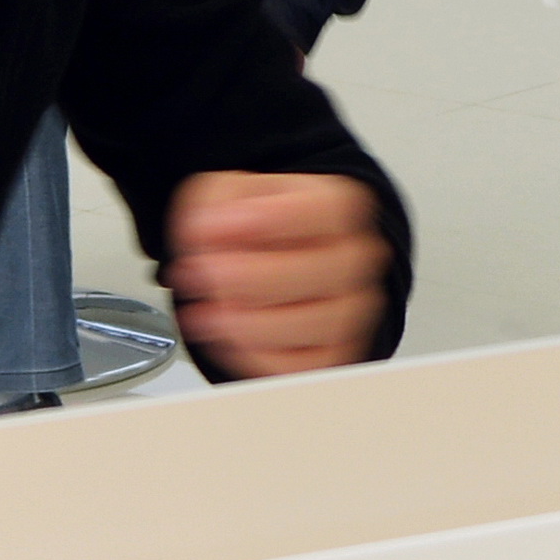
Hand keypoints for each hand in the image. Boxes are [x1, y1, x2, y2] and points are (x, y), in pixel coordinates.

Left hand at [163, 170, 391, 374]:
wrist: (264, 258)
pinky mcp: (331, 353)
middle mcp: (355, 259)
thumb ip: (216, 206)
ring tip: (207, 308)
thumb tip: (207, 232)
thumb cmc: (253, 226)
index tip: (218, 225)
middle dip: (250, 277)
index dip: (270, 220)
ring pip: (311, 326)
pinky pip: (299, 364)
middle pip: (322, 272)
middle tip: (205, 271)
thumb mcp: (226, 194)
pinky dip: (253, 353)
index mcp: (338, 207)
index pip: (328, 210)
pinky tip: (224, 330)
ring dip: (247, 321)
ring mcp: (349, 310)